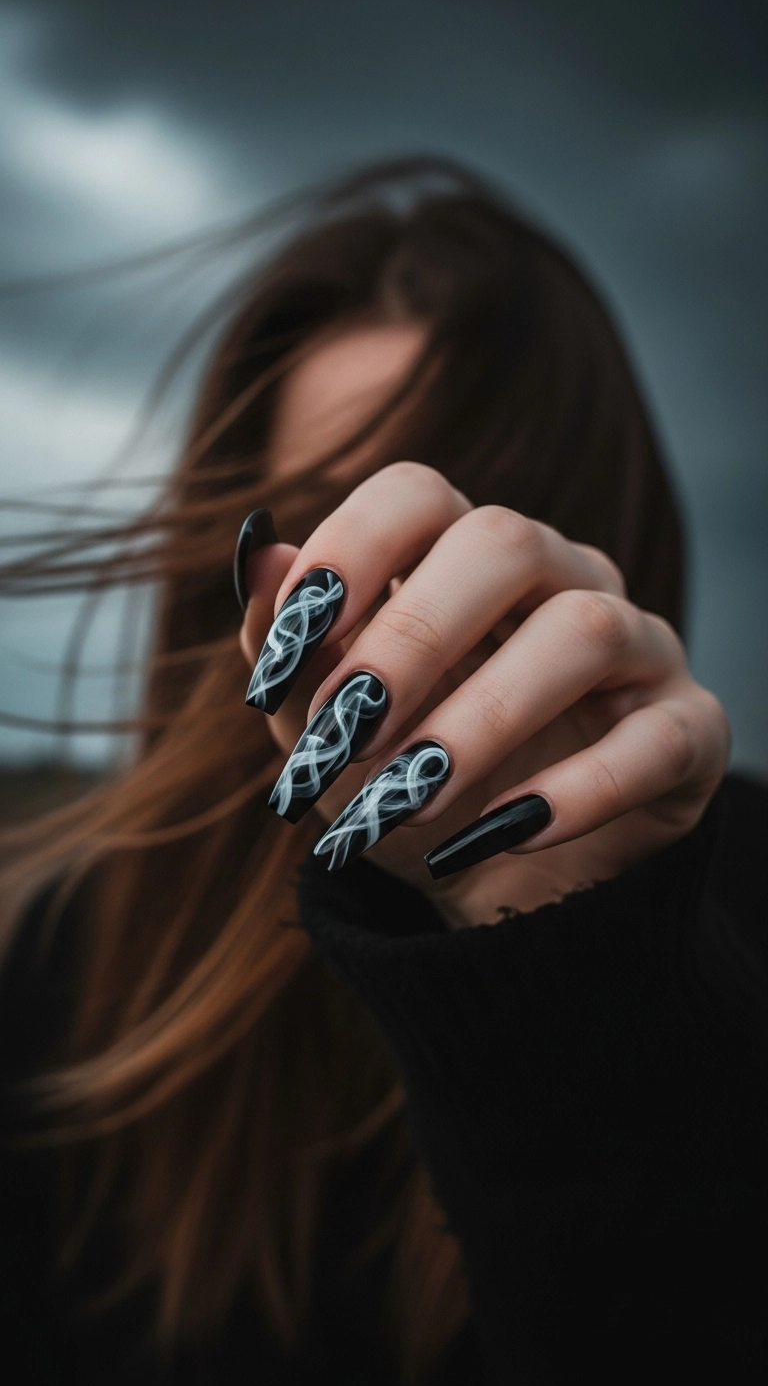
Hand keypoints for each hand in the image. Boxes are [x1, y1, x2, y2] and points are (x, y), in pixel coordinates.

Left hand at [239, 462, 729, 925]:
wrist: (500, 893)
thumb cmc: (406, 789)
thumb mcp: (328, 736)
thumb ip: (292, 654)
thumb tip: (255, 554)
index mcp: (461, 562)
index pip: (418, 493)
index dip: (352, 546)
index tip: (293, 637)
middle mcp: (558, 580)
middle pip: (503, 542)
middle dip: (411, 637)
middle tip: (344, 732)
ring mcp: (635, 648)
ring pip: (584, 630)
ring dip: (484, 717)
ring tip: (410, 799)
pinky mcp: (688, 730)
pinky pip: (657, 738)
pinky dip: (578, 790)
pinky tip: (501, 835)